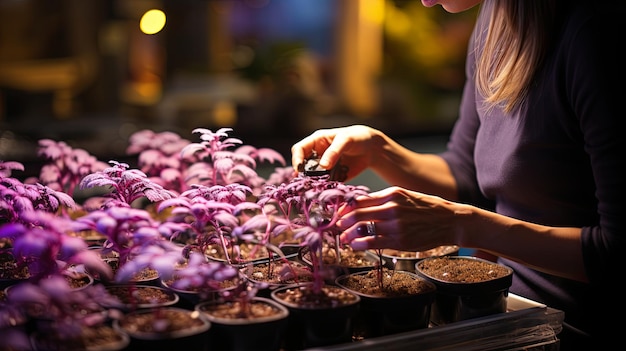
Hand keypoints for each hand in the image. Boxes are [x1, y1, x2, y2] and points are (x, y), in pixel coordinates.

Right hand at [291, 125, 381, 180]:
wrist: (371, 149)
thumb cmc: (357, 137)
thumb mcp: (345, 140)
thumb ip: (334, 152)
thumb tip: (323, 166)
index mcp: (316, 141)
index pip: (299, 149)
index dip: (296, 159)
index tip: (299, 169)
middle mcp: (317, 155)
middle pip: (303, 165)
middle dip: (303, 174)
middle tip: (307, 182)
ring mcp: (324, 167)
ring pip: (312, 177)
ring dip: (313, 183)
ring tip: (317, 188)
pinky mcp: (332, 177)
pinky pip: (325, 184)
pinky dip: (325, 188)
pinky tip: (328, 190)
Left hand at [336, 186, 461, 250]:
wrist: (450, 220)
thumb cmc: (427, 208)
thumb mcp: (405, 195)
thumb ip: (384, 199)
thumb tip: (362, 205)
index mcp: (392, 193)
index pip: (360, 199)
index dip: (345, 207)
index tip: (339, 212)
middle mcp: (392, 207)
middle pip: (357, 213)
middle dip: (342, 221)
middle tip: (336, 225)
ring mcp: (395, 224)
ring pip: (362, 229)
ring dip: (348, 234)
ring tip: (344, 237)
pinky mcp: (399, 240)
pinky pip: (372, 242)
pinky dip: (359, 244)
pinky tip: (355, 245)